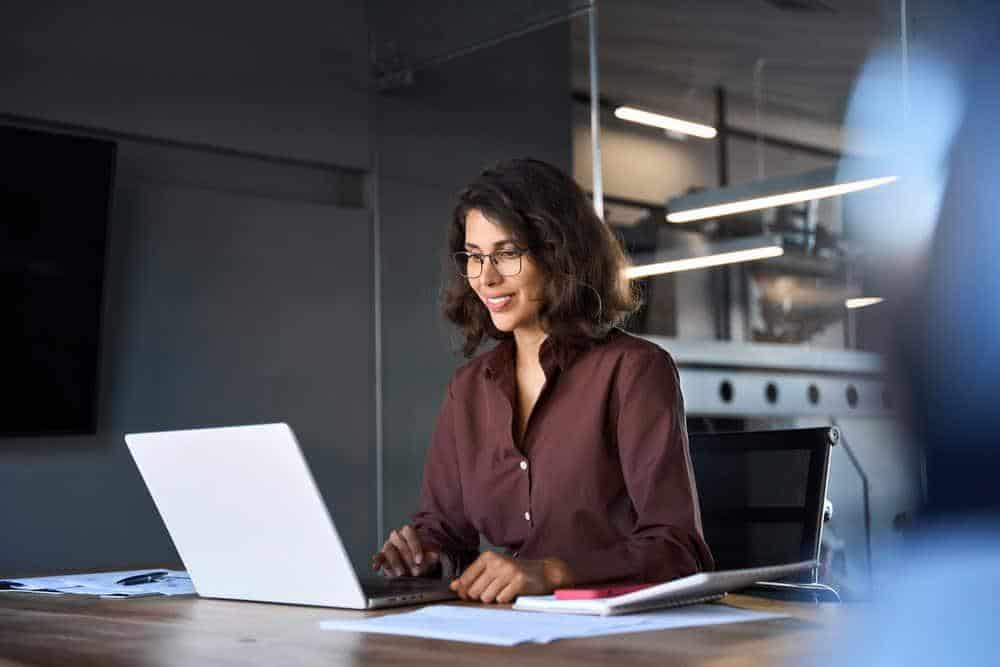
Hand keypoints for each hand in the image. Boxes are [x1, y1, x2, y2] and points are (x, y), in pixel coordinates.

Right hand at [370, 524, 439, 576]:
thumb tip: (434, 556)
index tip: (419, 560)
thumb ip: (432, 555)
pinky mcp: (382, 556)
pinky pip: (378, 557)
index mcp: (409, 531)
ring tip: (401, 574)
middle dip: (408, 559)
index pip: (410, 533)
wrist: (415, 566)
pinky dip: (377, 562)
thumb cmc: (422, 558)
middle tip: (415, 571)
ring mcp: (388, 545)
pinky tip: (376, 568)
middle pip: (400, 544)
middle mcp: (397, 536)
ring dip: (395, 562)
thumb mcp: (431, 556)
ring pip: (389, 549)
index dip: (415, 547)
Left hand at [449, 552, 572, 603]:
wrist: (543, 572)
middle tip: (492, 590)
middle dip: (480, 596)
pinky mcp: (518, 582)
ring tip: (503, 590)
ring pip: (486, 597)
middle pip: (474, 591)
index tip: (467, 593)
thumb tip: (453, 585)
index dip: (464, 590)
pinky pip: (501, 599)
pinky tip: (511, 592)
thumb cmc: (515, 571)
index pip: (466, 578)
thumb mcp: (493, 569)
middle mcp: (497, 562)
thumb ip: (473, 576)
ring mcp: (508, 571)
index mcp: (488, 557)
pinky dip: (505, 599)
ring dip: (493, 598)